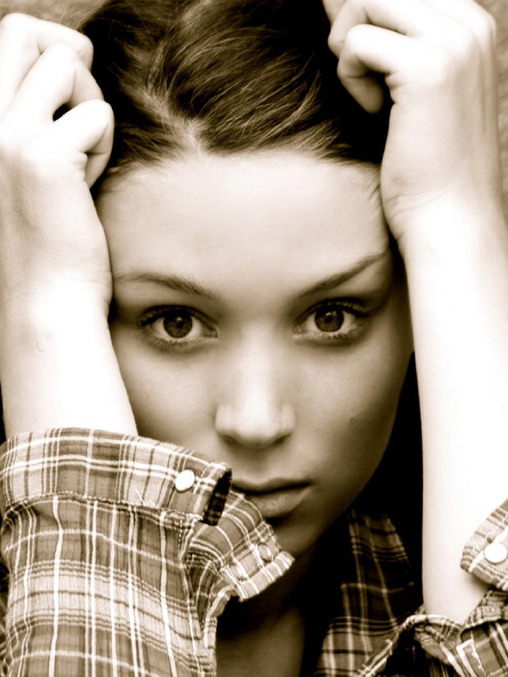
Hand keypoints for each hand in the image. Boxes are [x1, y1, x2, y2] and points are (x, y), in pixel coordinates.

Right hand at [0, 13, 113, 313]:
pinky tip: (90, 183)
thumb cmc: (49, 236)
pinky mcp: (43, 159)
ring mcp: (7, 137)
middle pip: (25, 31)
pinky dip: (104, 145)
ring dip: (90, 108)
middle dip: (69, 58)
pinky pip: (96, 115)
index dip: (49, 47)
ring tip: (85, 158)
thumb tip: (73, 61)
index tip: (74, 90)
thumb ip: (38, 115)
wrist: (48, 298)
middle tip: (85, 112)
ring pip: (66, 66)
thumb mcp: (32, 164)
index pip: (8, 37)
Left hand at [323, 0, 502, 249]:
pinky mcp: (428, 69)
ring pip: (366, 2)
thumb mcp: (405, 86)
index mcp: (470, 23)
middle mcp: (469, 22)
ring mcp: (453, 42)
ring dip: (350, 51)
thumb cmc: (421, 159)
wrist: (447, 214)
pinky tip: (374, 113)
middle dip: (351, 28)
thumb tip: (333, 1)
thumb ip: (383, 37)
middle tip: (363, 83)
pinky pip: (357, 43)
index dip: (363, 18)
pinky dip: (351, 78)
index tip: (361, 63)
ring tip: (371, 98)